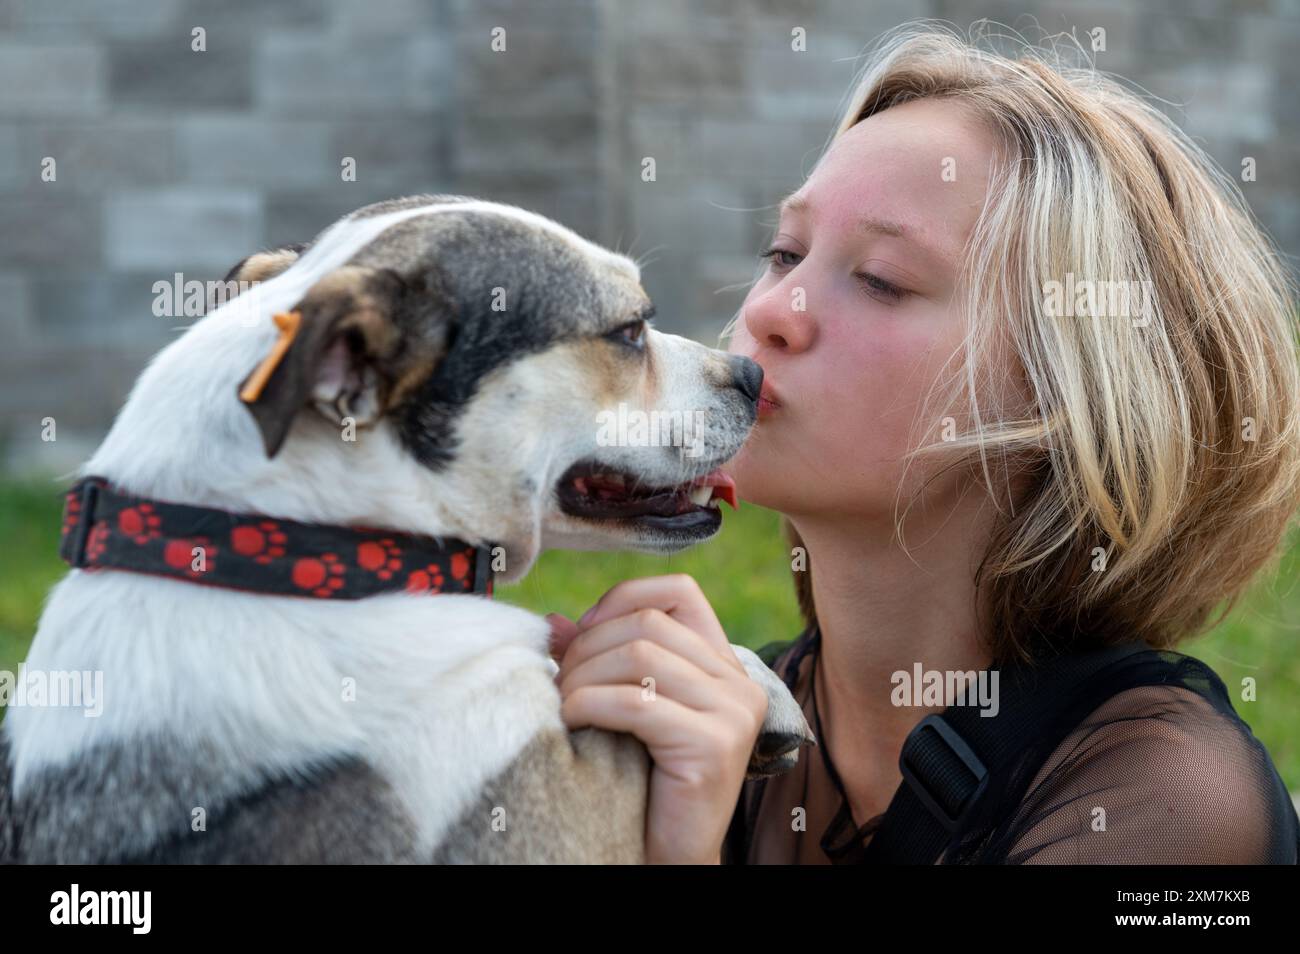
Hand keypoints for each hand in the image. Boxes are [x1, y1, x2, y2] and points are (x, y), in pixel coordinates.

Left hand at [548, 574, 768, 863]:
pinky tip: (572, 722)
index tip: (583, 636)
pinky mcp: (713, 745)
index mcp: (723, 665)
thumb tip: (553, 623)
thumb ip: (600, 661)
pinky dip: (590, 705)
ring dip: (584, 676)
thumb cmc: (642, 782)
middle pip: (648, 623)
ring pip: (639, 655)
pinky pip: (635, 703)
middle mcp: (738, 683)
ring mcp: (733, 713)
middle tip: (559, 682)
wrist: (667, 854)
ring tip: (564, 705)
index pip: (678, 592)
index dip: (621, 601)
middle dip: (588, 646)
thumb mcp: (624, 708)